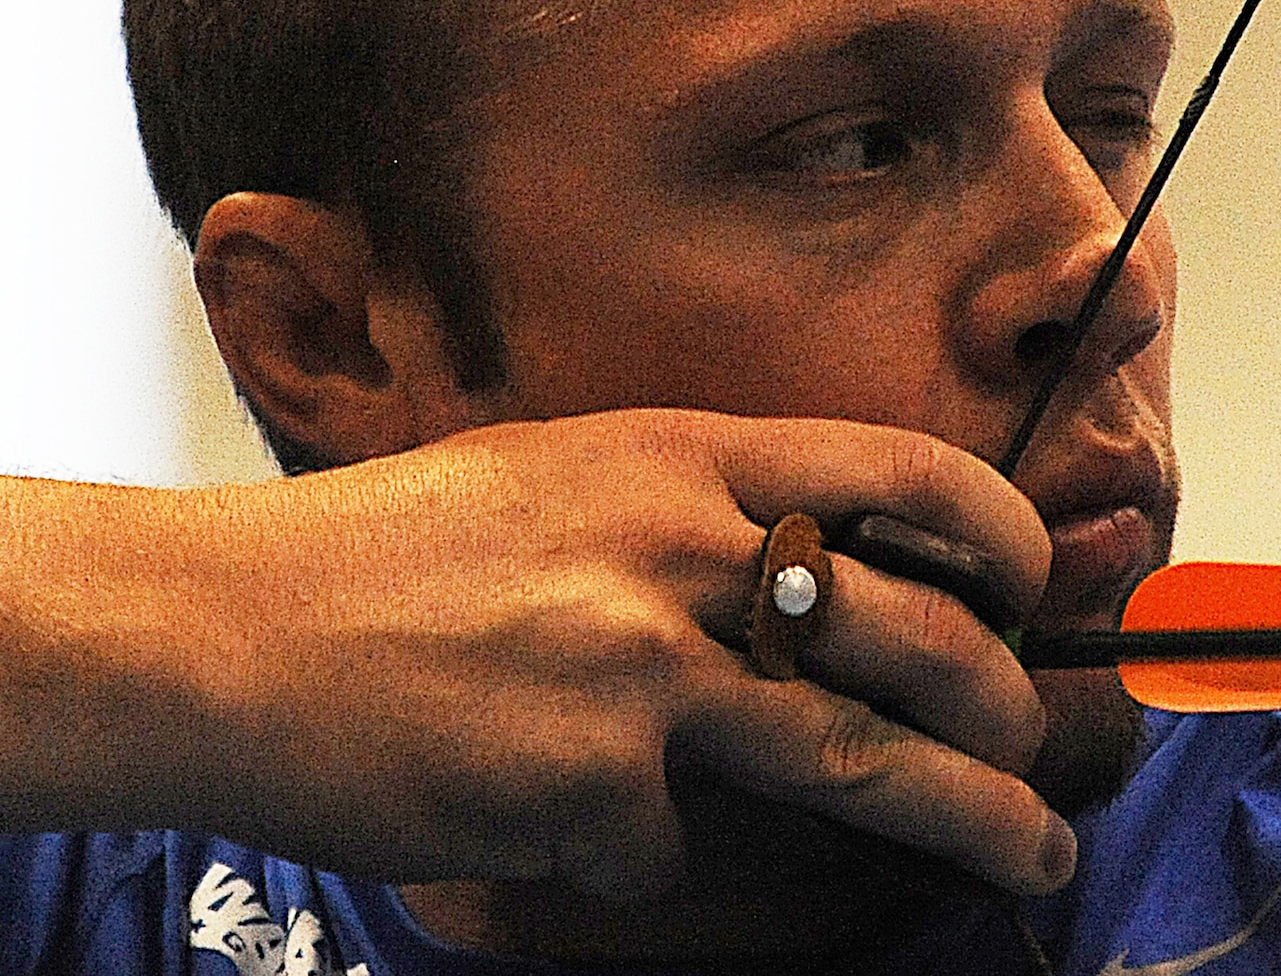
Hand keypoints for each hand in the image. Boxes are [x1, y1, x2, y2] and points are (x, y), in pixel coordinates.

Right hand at [4, 410, 1070, 898]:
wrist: (222, 630)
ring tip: (1033, 848)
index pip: (907, 473)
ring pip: (858, 759)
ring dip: (968, 817)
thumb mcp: (564, 480)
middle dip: (1005, 707)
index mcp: (685, 457)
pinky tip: (543, 808)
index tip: (1031, 585)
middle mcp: (683, 551)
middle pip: (917, 638)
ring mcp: (643, 670)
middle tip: (1030, 749)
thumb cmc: (389, 556)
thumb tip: (822, 579)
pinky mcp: (592, 785)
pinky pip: (665, 844)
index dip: (1000, 531)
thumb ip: (692, 515)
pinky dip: (628, 843)